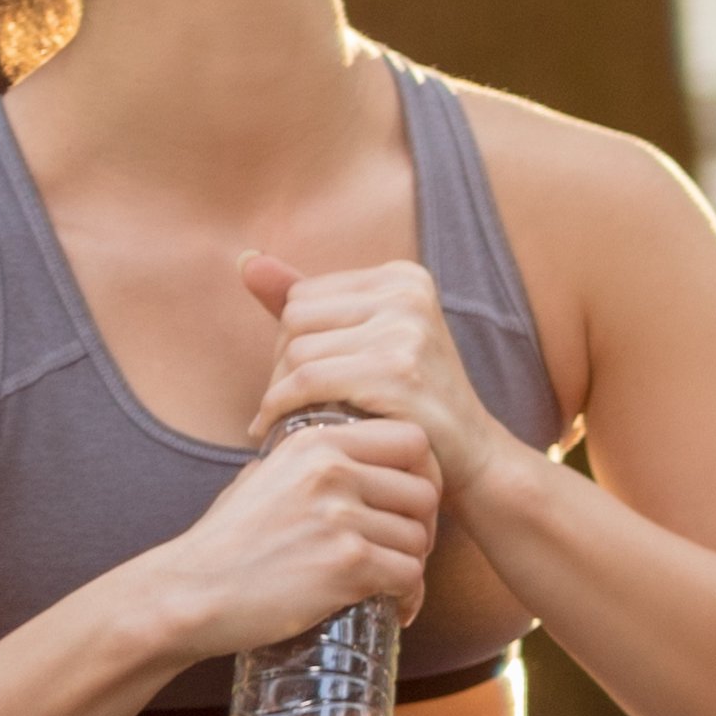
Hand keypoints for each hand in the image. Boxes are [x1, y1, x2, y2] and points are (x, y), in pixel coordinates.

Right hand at [126, 404, 443, 664]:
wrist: (186, 594)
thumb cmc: (223, 542)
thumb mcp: (260, 477)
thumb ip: (306, 462)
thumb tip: (346, 456)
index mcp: (316, 442)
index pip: (411, 440)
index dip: (422, 473)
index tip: (408, 503)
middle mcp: (332, 471)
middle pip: (425, 493)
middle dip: (422, 526)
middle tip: (405, 550)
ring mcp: (339, 517)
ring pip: (419, 538)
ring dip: (411, 564)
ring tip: (390, 581)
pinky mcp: (345, 563)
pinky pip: (409, 576)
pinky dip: (408, 596)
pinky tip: (396, 606)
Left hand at [240, 252, 513, 514]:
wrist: (469, 456)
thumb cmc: (409, 400)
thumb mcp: (365, 340)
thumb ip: (305, 299)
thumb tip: (246, 260)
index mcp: (403, 278)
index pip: (301, 296)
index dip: (290, 343)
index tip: (302, 379)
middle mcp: (408, 294)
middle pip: (294, 319)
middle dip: (281, 367)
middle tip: (293, 404)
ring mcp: (407, 330)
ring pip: (296, 352)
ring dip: (280, 393)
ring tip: (292, 417)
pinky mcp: (397, 371)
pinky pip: (306, 381)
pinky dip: (280, 407)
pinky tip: (277, 427)